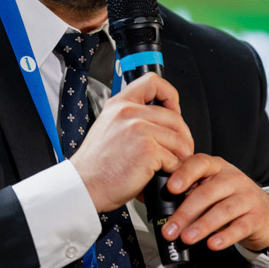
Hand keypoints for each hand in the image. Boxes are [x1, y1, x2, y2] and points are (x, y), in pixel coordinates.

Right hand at [71, 73, 193, 212]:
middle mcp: (128, 112)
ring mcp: (139, 129)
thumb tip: (159, 120)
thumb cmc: (97, 166)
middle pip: (174, 117)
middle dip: (182, 137)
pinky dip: (172, 171)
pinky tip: (160, 175)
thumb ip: (130, 119)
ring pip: (179, 139)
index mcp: (119, 104)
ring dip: (180, 157)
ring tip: (170, 166)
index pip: (152, 81)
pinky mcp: (147, 149)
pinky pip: (175, 159)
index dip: (169, 95)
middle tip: (179, 151)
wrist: (85, 185)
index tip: (172, 110)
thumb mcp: (109, 128)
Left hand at [161, 154, 268, 251]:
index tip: (170, 188)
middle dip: (185, 213)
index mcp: (217, 167)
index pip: (199, 163)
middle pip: (206, 193)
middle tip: (170, 230)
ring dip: (202, 226)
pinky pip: (240, 227)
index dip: (184, 174)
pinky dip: (225, 236)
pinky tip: (212, 244)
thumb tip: (162, 209)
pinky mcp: (257, 217)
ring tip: (187, 238)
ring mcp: (247, 197)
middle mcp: (233, 178)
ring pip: (222, 210)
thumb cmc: (231, 200)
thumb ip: (191, 193)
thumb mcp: (212, 189)